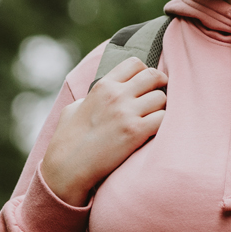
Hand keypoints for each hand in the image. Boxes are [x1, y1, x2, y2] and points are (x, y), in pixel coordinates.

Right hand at [40, 57, 166, 205]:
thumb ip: (91, 98)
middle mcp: (116, 95)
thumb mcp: (74, 109)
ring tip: (153, 119)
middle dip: (160, 86)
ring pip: (161, 97)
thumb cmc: (67, 141)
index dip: (144, 73)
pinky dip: (163, 125)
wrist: (67, 168)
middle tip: (156, 100)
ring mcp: (127, 112)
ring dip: (161, 108)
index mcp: (103, 86)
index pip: (135, 63)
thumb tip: (98, 97)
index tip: (146, 85)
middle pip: (153, 76)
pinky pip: (163, 118)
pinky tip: (154, 132)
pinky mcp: (136, 132)